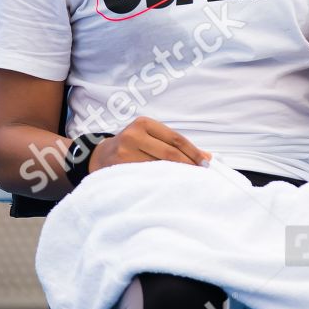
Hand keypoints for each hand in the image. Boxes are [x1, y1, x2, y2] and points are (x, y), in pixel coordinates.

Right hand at [87, 116, 209, 172]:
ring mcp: (124, 152)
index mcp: (144, 123)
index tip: (205, 162)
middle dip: (187, 164)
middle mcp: (133, 135)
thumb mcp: (150, 137)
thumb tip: (207, 157)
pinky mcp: (119, 168)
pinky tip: (169, 185)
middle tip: (200, 174)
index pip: (175, 138)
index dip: (193, 151)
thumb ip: (175, 144)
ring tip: (188, 180)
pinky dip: (160, 181)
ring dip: (175, 174)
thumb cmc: (133, 146)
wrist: (100, 157)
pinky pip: (146, 176)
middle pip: (168, 152)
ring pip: (158, 166)